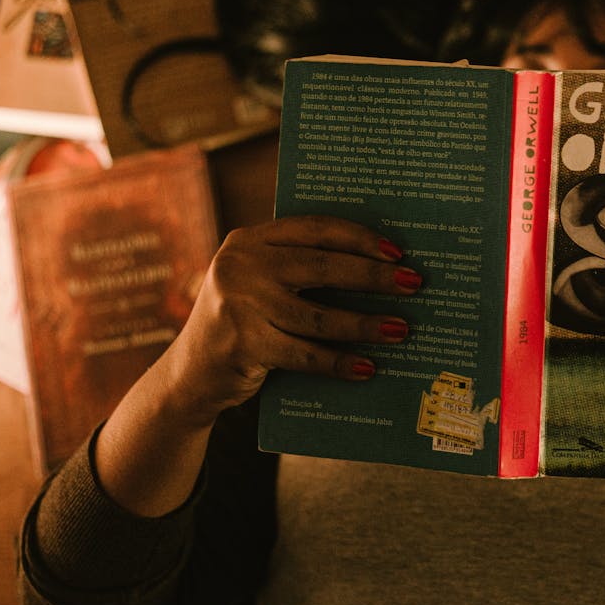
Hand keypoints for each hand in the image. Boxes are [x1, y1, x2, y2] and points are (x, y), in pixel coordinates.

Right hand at [160, 215, 420, 426]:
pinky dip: (339, 362)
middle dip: (374, 276)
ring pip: (318, 316)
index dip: (360, 238)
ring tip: (402, 330)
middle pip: (322, 267)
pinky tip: (368, 366)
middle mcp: (239, 265)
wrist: (190, 375)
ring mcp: (237, 305)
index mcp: (249, 240)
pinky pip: (304, 354)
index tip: (398, 251)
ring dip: (366, 324)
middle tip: (414, 284)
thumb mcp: (261, 284)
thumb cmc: (245, 322)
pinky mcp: (242, 345)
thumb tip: (381, 267)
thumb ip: (299, 269)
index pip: (314, 229)